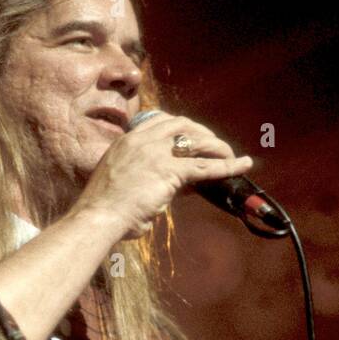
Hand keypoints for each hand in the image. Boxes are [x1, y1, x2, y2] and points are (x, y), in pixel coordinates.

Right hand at [74, 110, 254, 240]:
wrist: (96, 217)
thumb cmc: (102, 209)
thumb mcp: (120, 181)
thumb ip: (141, 175)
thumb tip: (167, 187)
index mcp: (127, 140)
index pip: (160, 121)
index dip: (179, 128)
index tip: (190, 138)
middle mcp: (142, 140)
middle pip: (182, 125)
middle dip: (202, 133)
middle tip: (214, 146)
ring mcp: (156, 154)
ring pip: (197, 142)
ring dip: (218, 148)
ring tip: (231, 157)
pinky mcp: (168, 171)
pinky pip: (204, 166)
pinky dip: (227, 166)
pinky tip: (241, 166)